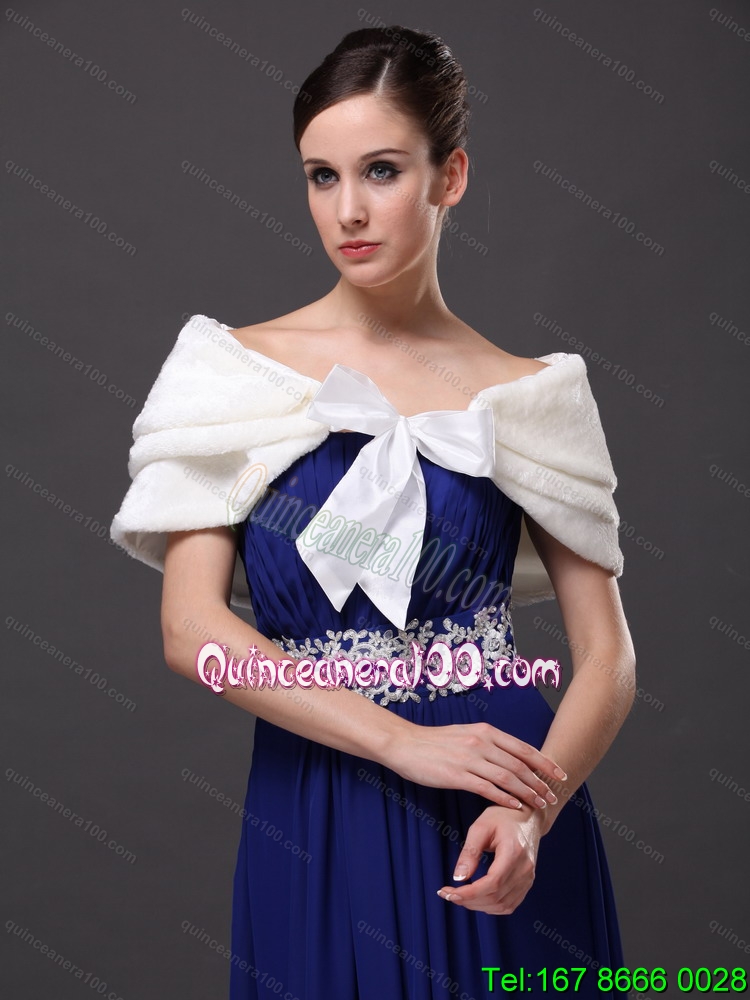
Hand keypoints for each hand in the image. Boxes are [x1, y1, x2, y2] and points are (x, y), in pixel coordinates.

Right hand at [386, 721, 565, 809]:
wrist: (405, 744)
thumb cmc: (434, 742)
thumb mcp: (465, 734)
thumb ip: (488, 743)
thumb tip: (509, 756)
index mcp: (485, 731)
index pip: (523, 747)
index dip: (544, 763)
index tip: (559, 775)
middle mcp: (481, 742)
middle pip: (520, 764)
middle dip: (540, 782)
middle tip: (553, 795)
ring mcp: (469, 758)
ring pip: (508, 777)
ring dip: (527, 792)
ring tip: (539, 804)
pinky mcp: (457, 775)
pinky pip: (487, 788)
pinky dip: (505, 798)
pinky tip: (515, 807)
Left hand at [436, 804, 543, 914]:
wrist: (528, 817)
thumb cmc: (503, 817)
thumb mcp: (481, 827)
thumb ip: (470, 853)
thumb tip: (458, 878)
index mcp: (514, 852)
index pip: (492, 883)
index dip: (469, 894)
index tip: (448, 893)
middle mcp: (524, 869)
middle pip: (495, 897)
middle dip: (468, 901)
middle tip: (448, 894)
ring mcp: (528, 878)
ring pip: (502, 906)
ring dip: (478, 906)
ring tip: (459, 896)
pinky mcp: (527, 883)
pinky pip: (509, 905)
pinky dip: (491, 906)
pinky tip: (477, 899)